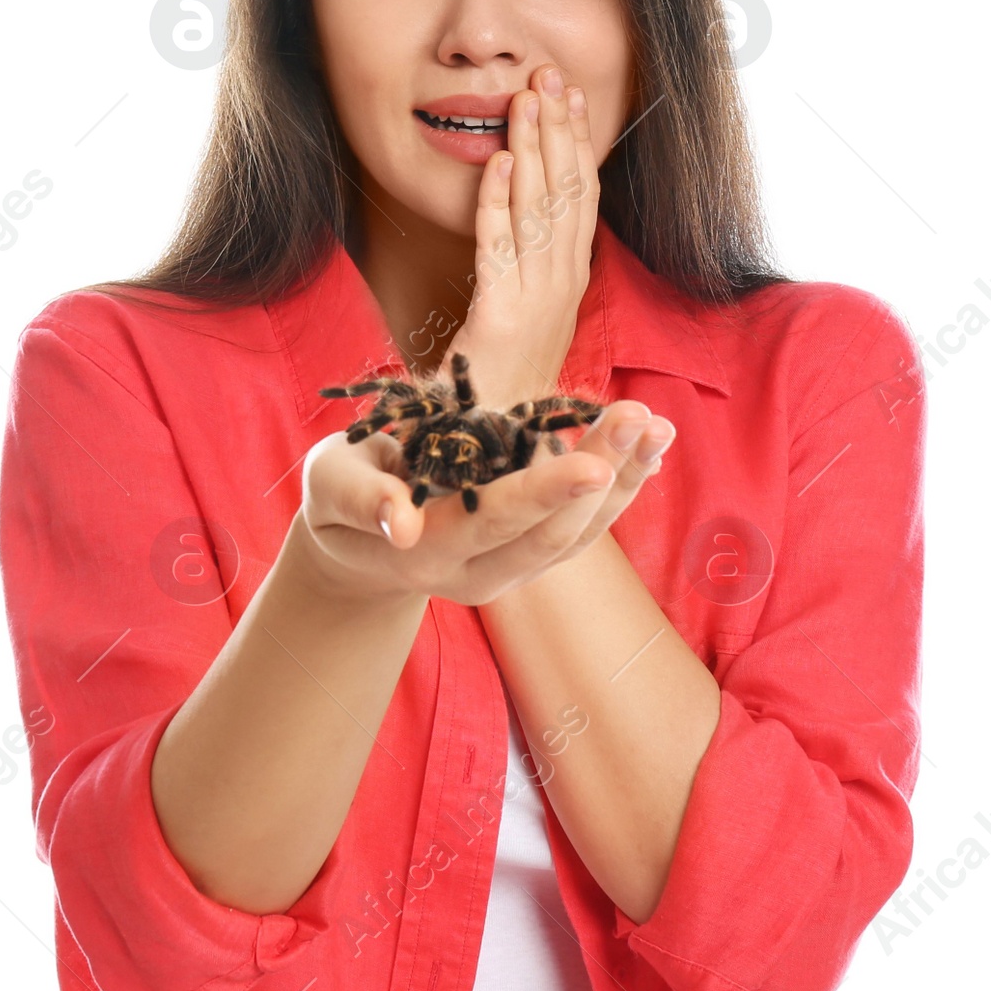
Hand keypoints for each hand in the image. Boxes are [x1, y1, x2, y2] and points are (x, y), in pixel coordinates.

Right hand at [295, 399, 666, 607]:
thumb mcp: (330, 487)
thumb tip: (401, 523)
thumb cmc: (340, 500)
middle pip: (555, 532)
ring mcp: (512, 569)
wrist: (358, 549)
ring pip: (582, 536)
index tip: (594, 463)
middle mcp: (479, 573)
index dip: (545, 493)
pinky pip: (586, 529)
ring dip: (627, 481)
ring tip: (660, 426)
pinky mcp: (532, 555)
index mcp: (429, 553)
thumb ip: (361, 500)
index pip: (495, 522)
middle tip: (638, 417)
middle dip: (604, 474)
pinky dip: (623, 489)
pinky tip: (649, 449)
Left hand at [442, 62, 598, 411]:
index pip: (580, 198)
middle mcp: (561, 286)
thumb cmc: (502, 386)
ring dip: (530, 149)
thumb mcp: (525, 319)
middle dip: (557, 129)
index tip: (572, 97)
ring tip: (526, 99)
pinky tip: (494, 163)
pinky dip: (497, 203)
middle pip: (566, 192)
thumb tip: (523, 221)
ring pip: (538, 210)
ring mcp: (536, 301)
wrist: (494, 451)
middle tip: (549, 73)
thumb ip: (528, 271)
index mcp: (570, 282)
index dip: (577, 144)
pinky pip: (499, 250)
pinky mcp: (500, 317)